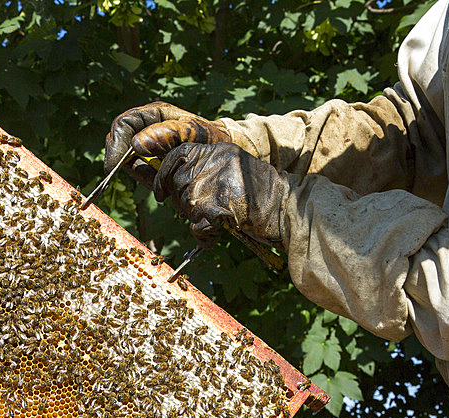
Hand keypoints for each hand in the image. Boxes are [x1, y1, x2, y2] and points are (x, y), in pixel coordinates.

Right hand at [104, 101, 231, 188]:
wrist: (221, 151)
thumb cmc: (210, 137)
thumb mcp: (192, 133)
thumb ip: (167, 134)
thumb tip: (137, 143)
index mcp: (154, 114)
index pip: (125, 123)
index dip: (116, 143)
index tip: (114, 165)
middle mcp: (147, 127)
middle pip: (120, 139)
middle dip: (121, 158)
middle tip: (130, 174)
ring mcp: (147, 143)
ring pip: (127, 157)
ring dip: (135, 170)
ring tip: (153, 178)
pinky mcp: (150, 159)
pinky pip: (138, 170)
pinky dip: (144, 177)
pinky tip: (156, 182)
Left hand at [152, 142, 286, 248]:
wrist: (288, 208)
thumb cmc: (262, 195)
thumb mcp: (233, 169)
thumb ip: (206, 169)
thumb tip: (170, 183)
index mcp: (218, 150)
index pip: (177, 154)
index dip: (162, 175)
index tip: (160, 193)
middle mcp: (214, 162)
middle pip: (178, 184)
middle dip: (183, 202)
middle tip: (200, 211)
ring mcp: (215, 183)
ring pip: (185, 206)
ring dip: (197, 219)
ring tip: (218, 221)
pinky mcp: (217, 206)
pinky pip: (197, 226)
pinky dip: (204, 236)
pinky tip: (215, 235)